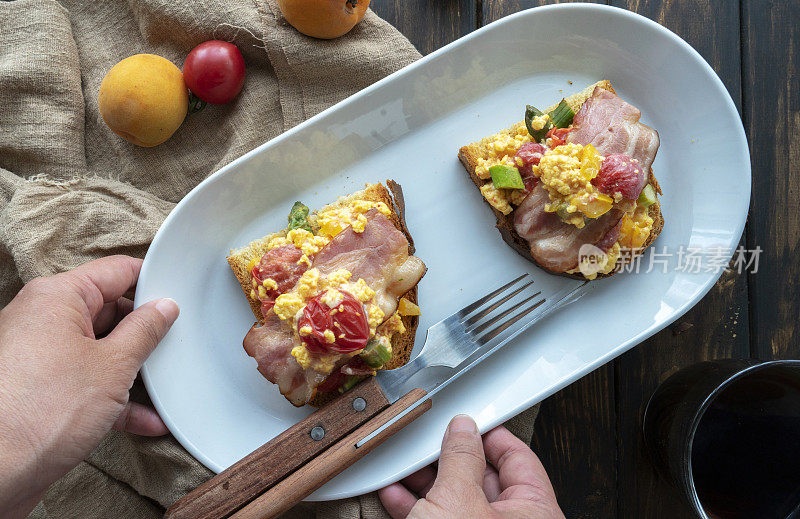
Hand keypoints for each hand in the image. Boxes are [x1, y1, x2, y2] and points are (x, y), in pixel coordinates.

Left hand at [0, 256, 178, 517]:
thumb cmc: (40, 412)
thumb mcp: (113, 365)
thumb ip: (145, 330)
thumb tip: (163, 308)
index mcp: (56, 297)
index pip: (115, 271)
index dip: (150, 281)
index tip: (177, 294)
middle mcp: (41, 319)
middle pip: (107, 312)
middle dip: (142, 334)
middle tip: (171, 347)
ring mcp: (38, 355)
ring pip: (98, 351)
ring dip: (131, 372)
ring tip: (161, 389)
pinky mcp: (38, 389)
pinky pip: (84, 381)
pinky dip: (113, 398)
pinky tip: (143, 419)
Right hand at [379, 415, 564, 518]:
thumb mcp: (457, 502)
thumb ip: (460, 459)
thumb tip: (463, 429)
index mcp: (535, 513)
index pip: (518, 458)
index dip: (489, 435)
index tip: (466, 419)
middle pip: (484, 480)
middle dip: (451, 459)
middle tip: (429, 441)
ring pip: (458, 503)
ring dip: (428, 484)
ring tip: (404, 467)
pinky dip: (418, 509)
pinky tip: (397, 496)